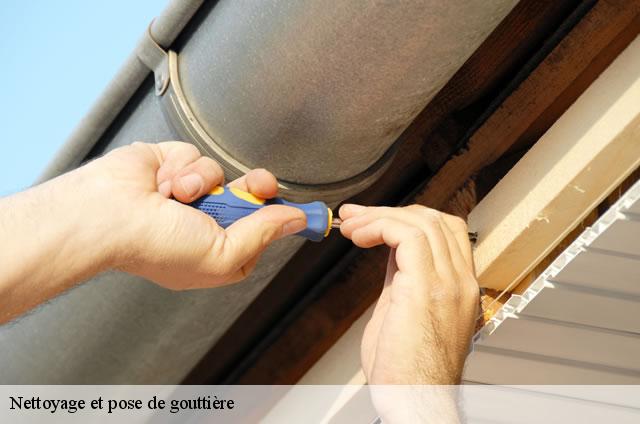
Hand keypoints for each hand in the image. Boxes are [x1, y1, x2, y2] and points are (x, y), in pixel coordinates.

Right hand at [78, 141, 305, 288]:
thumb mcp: (223, 254)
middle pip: (251, 198)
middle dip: (257, 189)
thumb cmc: (157, 246)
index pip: (261, 231)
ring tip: (177, 197)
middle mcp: (205, 223)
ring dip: (204, 183)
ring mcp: (190, 194)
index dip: (276, 218)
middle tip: (259, 185)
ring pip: (223, 175)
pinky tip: (162, 183)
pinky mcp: (174, 166)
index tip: (296, 209)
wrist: (108, 215)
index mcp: (218, 251)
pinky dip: (184, 168)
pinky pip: (199, 157)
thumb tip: (296, 220)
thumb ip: (262, 234)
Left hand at [339, 205, 478, 384]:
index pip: (444, 232)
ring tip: (351, 225)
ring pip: (422, 221)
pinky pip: (407, 236)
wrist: (414, 402)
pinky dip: (379, 226)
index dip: (406, 218)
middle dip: (390, 211)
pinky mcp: (426, 288)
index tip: (373, 219)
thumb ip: (403, 280)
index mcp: (457, 288)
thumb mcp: (404, 312)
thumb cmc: (407, 372)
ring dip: (379, 216)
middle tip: (356, 216)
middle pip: (435, 220)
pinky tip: (359, 235)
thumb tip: (391, 254)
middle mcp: (459, 282)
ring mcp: (448, 283)